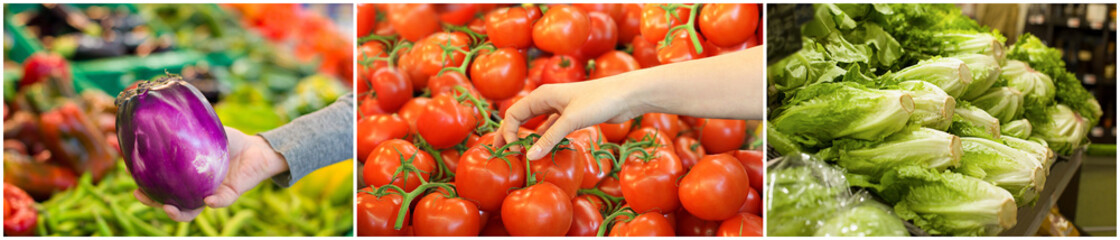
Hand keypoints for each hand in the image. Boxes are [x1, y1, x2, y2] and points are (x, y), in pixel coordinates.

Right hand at [135, 127, 287, 221]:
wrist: (256, 148)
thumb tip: (158, 109)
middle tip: (139, 194)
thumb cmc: (227, 140)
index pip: (159, 185)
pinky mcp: (230, 195)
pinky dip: (214, 202)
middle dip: (152, 202)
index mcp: (184, 177)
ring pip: (191, 211)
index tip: (128, 175)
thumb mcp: (203, 130)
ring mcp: (211, 194)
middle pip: (169, 203)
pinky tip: (207, 200)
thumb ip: (184, 126)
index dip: (143, 184)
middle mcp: (195, 190)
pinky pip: (220, 202)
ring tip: (168, 208)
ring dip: (178, 213)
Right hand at [495, 79, 647, 159]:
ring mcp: (559, 109)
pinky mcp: (571, 117)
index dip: (508, 132)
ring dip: (527, 139)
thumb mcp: (571, 120)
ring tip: (520, 156)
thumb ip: (549, 138)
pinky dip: (544, 140)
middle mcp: (547, 100)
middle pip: (520, 118)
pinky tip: (543, 151)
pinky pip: (550, 130)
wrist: (625, 95)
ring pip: (535, 125)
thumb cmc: (598, 100)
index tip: (513, 150)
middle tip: (501, 152)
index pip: (513, 114)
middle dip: (509, 134)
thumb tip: (528, 156)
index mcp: (542, 95)